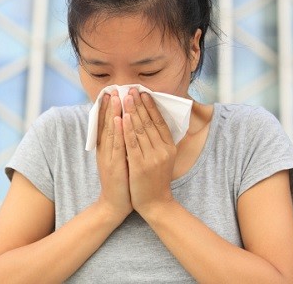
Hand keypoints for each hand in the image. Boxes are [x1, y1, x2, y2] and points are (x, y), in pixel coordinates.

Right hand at [95, 92, 132, 219]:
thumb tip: (126, 129)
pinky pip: (118, 145)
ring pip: (111, 131)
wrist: (114, 205)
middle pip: (107, 124)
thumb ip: (120, 145)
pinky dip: (119, 131)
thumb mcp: (119, 160)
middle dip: (110, 105)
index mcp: (106, 148)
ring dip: (113, 113)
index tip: (111, 92)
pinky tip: (121, 119)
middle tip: (113, 88)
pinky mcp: (114, 165)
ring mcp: (109, 157)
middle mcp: (105, 150)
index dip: (107, 108)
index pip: (106, 124)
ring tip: (116, 97)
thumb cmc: (121, 182)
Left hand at [122, 89, 176, 216]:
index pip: (160, 121)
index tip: (144, 92)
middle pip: (150, 122)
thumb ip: (159, 142)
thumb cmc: (155, 180)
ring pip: (140, 129)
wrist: (155, 204)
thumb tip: (154, 122)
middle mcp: (163, 150)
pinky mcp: (141, 165)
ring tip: (125, 97)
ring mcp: (152, 157)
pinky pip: (133, 143)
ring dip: (132, 111)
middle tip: (131, 88)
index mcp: (169, 147)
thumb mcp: (163, 158)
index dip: (151, 106)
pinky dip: (127, 129)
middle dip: (139, 104)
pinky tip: (123, 117)